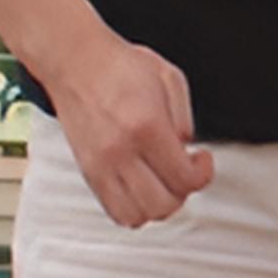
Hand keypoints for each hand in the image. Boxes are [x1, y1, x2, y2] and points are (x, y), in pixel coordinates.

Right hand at [36, 34, 211, 227]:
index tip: (201, 159)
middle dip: (182, 193)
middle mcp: (121, 151)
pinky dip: (134, 209)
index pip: (184, 179)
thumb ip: (185, 119)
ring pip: (137, 216)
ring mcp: (100, 165)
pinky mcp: (88, 172)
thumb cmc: (119, 66)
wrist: (75, 61)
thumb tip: (187, 150)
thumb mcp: (169, 79)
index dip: (203, 174)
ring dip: (158, 206)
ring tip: (162, 183)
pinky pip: (114, 212)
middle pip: (163, 205)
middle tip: (183, 171)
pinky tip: (142, 188)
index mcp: (146, 126)